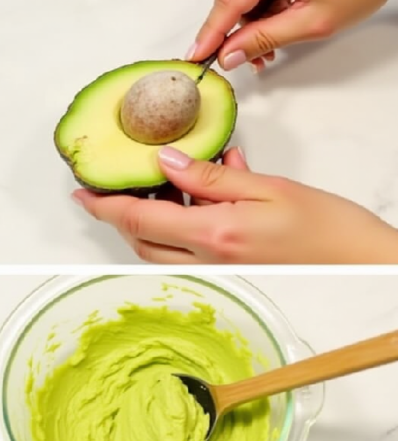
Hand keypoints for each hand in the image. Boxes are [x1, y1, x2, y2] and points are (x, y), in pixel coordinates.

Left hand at [72, 147, 397, 263]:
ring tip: (161, 183)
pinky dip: (180, 225)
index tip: (82, 194)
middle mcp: (208, 259)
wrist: (364, 265)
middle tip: (111, 185)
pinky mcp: (228, 272)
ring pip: (160, 248)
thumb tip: (165, 162)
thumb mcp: (267, 188)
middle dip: (119, 215)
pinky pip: (187, 249)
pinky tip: (199, 195)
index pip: (139, 220)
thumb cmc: (327, 230)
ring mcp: (216, 270)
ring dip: (148, 220)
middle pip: (140, 240)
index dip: (104, 207)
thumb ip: (209, 178)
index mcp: (213, 234)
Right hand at [188, 0, 386, 72]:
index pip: (227, 6)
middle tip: (243, 61)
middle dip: (236, 34)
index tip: (195, 57)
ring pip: (246, 3)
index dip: (209, 34)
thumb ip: (266, 38)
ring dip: (252, 29)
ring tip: (269, 52)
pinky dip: (264, 18)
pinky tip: (275, 34)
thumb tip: (232, 53)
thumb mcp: (313, 21)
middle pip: (233, 4)